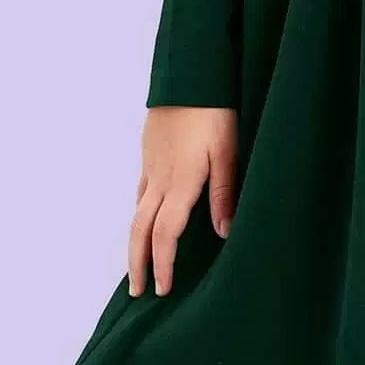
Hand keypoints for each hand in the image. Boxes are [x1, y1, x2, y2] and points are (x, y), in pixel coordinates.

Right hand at [127, 105, 238, 296]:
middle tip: (135, 291)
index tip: (162, 289)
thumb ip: (225, 193)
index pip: (165, 234)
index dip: (162, 264)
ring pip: (136, 210)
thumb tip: (222, 233)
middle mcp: (159, 178)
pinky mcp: (149, 150)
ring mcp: (150, 164)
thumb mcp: (228, 151)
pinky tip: (146, 214)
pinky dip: (139, 211)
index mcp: (180, 183)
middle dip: (137, 262)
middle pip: (139, 229)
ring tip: (138, 261)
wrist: (188, 73)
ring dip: (135, 240)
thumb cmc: (214, 111)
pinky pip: (140, 189)